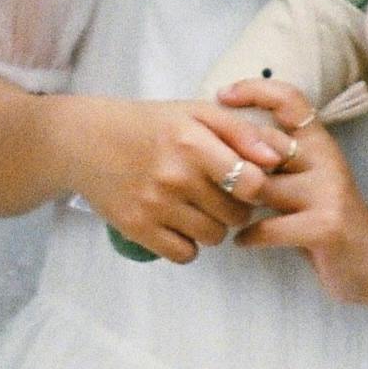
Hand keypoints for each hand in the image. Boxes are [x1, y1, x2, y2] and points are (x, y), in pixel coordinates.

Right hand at [58, 89, 296, 266]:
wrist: (87, 142)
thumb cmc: (151, 125)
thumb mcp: (196, 113)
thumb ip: (242, 131)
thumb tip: (281, 156)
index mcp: (193, 142)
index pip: (251, 183)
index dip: (255, 185)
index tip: (245, 180)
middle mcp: (175, 176)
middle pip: (236, 215)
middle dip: (234, 207)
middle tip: (217, 192)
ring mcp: (154, 206)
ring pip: (213, 237)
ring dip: (212, 226)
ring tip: (196, 206)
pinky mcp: (137, 229)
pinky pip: (185, 255)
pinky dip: (187, 244)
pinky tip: (178, 222)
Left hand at [218, 79, 367, 313]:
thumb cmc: (328, 218)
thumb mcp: (307, 180)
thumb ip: (276, 161)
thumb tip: (224, 141)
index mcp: (320, 143)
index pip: (290, 99)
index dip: (254, 90)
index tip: (222, 95)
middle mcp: (326, 160)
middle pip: (264, 142)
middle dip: (229, 157)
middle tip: (203, 171)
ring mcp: (327, 193)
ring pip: (262, 186)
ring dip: (234, 201)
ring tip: (219, 210)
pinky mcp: (323, 227)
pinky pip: (269, 227)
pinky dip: (248, 236)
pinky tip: (241, 241)